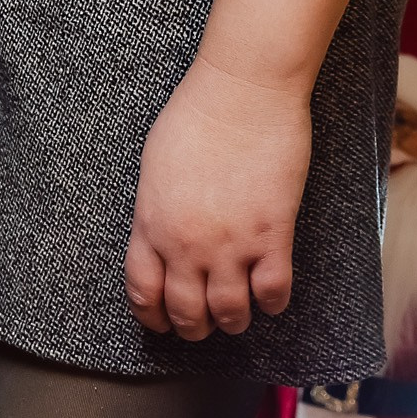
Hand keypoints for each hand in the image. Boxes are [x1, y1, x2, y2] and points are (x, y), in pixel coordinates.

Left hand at [124, 58, 311, 340]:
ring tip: (238, 312)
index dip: (153, 318)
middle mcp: (186, 243)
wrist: (243, 90)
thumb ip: (156, 210)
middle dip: (194, 327)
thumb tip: (163, 237)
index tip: (163, 322)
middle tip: (204, 323)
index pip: (143, 293)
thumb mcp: (155, 165)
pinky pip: (272, 293)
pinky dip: (272, 302)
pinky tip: (270, 290)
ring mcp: (230, 244)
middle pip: (186, 313)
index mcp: (152, 223)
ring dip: (233, 320)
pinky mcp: (271, 235)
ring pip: (230, 313)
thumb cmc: (198, 112)